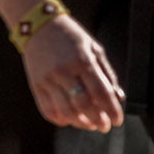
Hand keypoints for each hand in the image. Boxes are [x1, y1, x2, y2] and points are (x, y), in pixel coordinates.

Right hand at [21, 16, 124, 131]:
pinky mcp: (36, 86)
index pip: (101, 92)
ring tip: (89, 125)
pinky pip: (48, 110)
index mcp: (82, 61)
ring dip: (80, 123)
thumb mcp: (94, 48)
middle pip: (83, 105)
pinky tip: (71, 119)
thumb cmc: (71, 38)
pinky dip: (61, 119)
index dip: (112, 110)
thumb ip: (107, 73)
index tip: (117, 120)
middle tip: (104, 126)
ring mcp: (47, 80)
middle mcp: (64, 72)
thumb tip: (117, 98)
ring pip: (65, 111)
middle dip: (98, 120)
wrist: (38, 26)